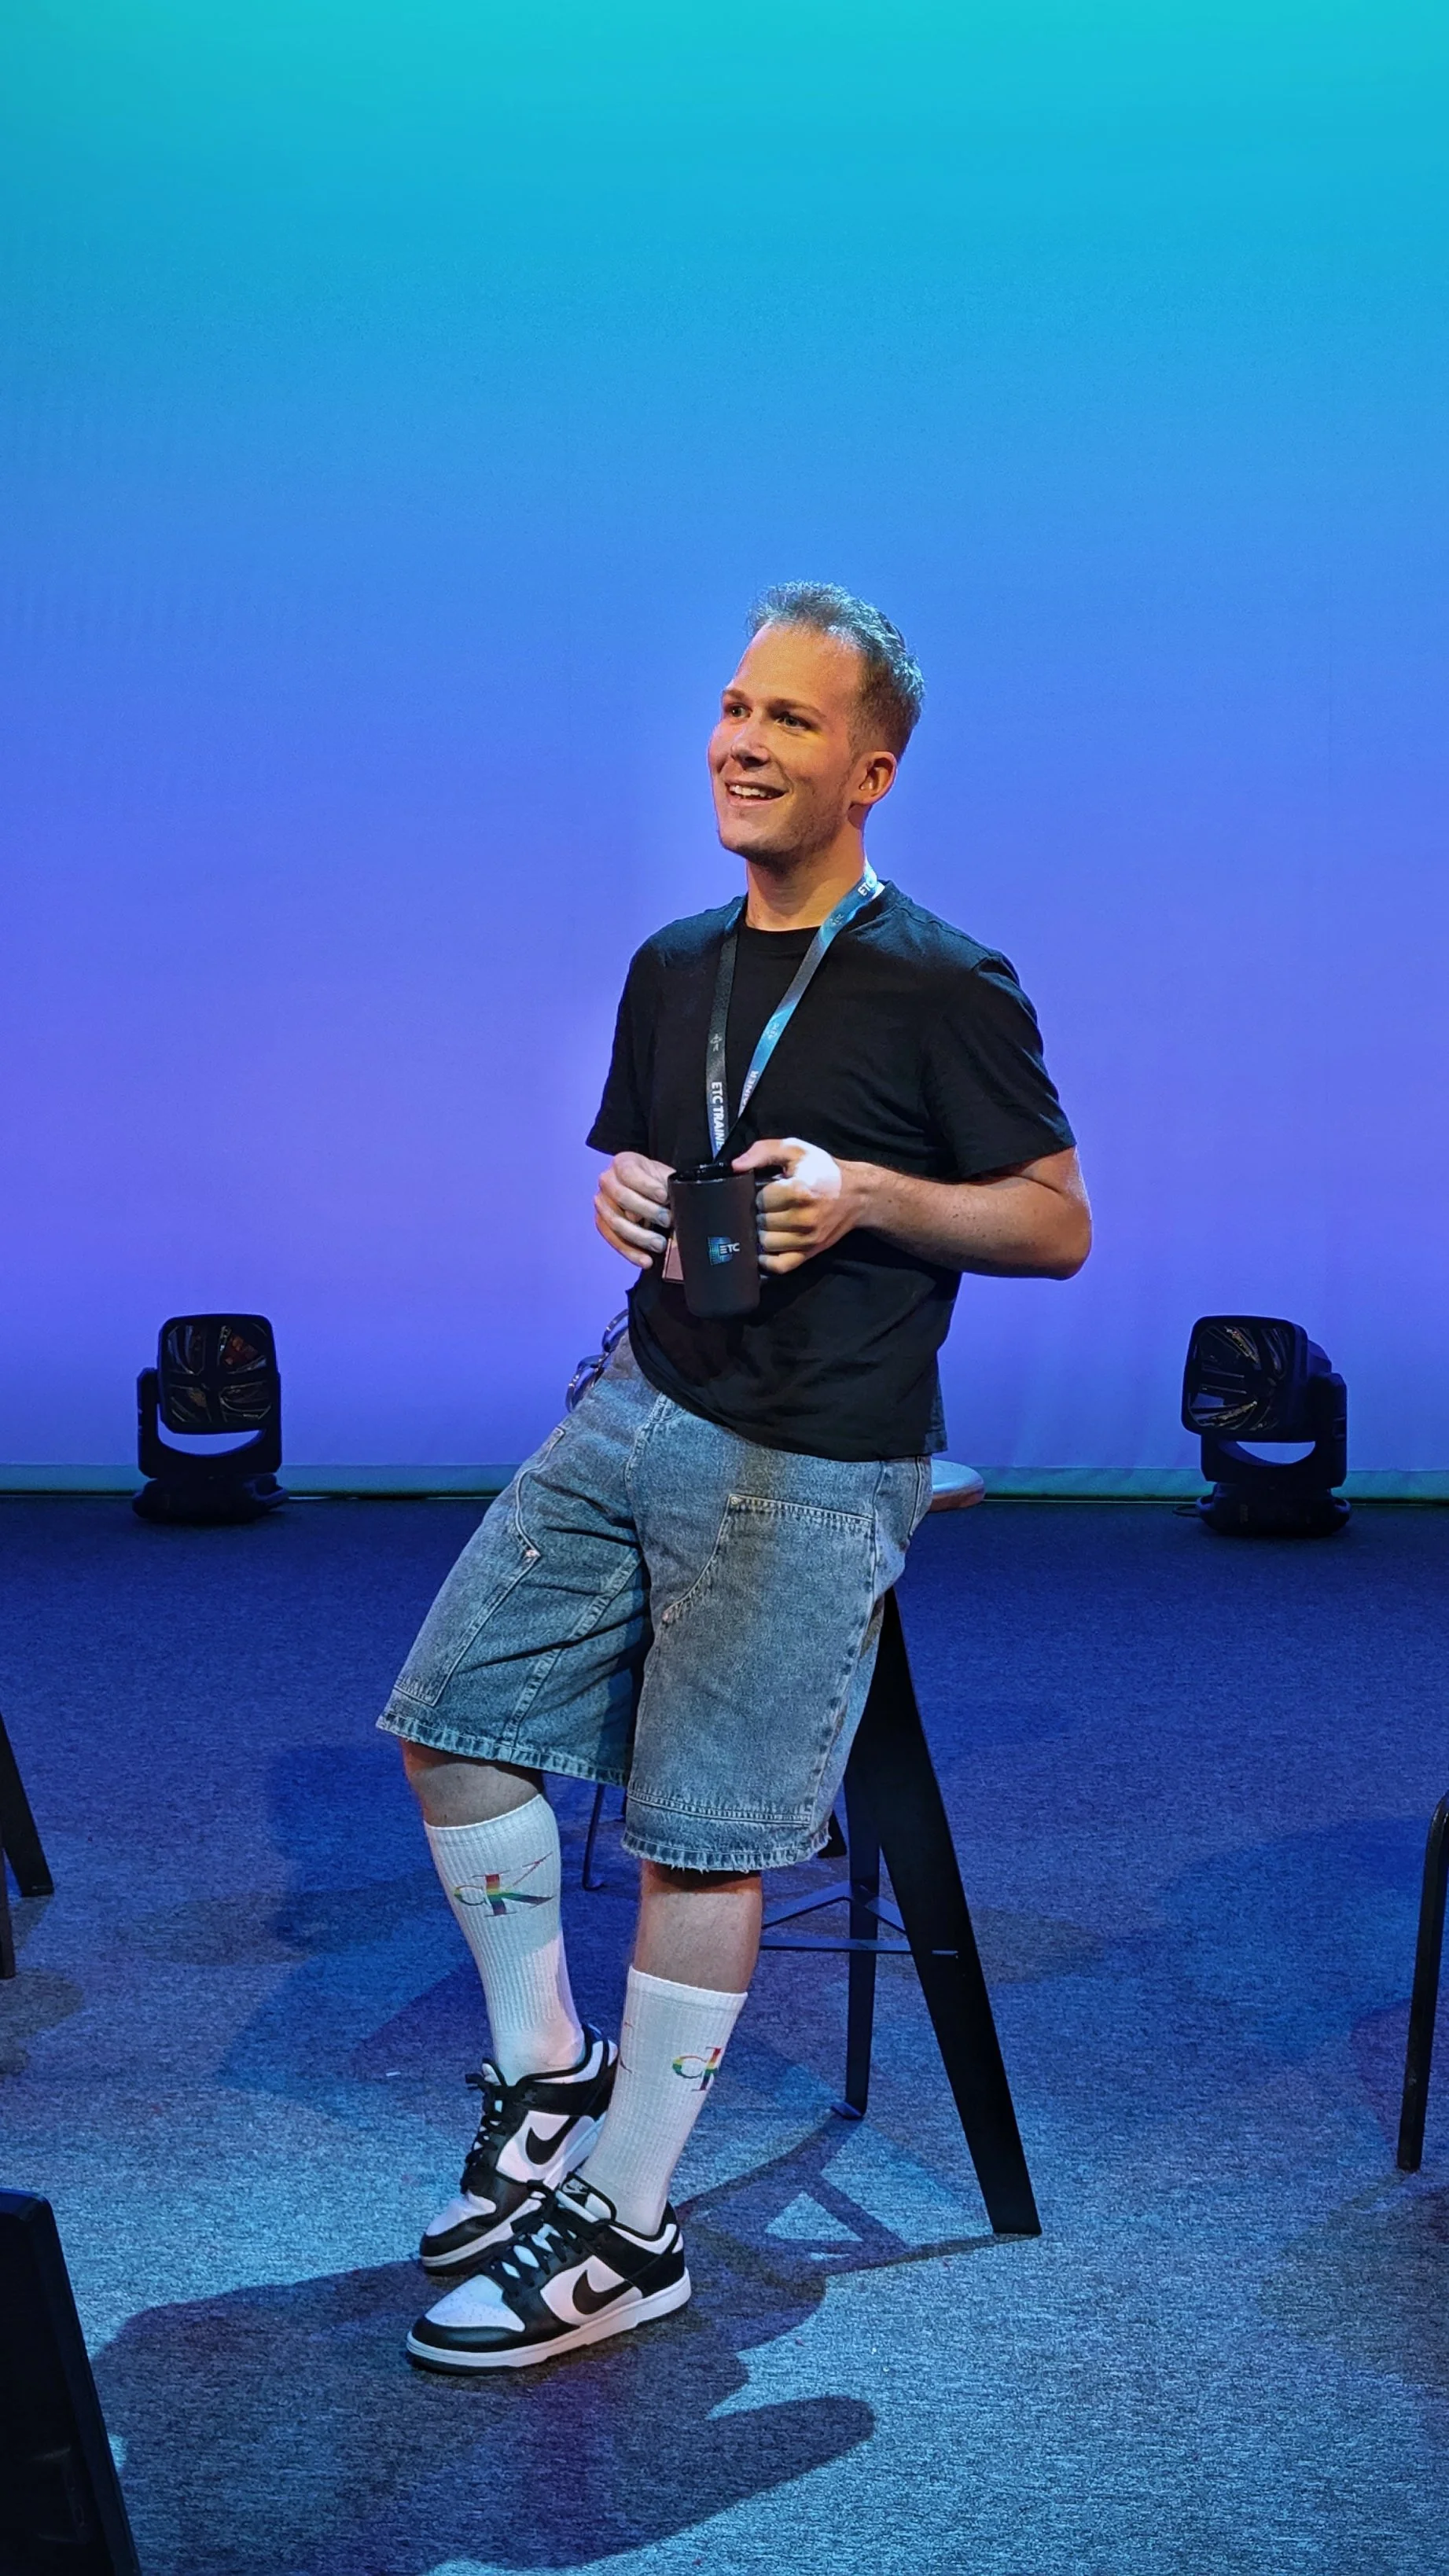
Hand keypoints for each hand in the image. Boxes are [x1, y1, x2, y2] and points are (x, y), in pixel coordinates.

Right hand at [595, 1151, 672, 1268]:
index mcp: (622, 1163)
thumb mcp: (664, 1177)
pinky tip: (645, 1260)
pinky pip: (613, 1240)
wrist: (646, 1190)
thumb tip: (677, 1204)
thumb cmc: (656, 1182)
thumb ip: (669, 1185)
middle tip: (667, 1220)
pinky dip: (630, 1252)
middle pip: (621, 1197)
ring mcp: (601, 1203)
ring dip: (640, 1236)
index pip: (630, 1173)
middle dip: (647, 1211)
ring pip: (616, 1222)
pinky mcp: (601, 1223)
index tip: (664, 1196)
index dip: (647, 1186)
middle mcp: (607, 1181)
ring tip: (660, 1244)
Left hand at [732, 1136, 869, 1273]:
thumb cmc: (824, 1170)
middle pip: (762, 1222)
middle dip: (760, 1213)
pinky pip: (780, 1266)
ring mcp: (808, 1239)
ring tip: (771, 1222)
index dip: (760, 1194)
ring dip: (763, 1233)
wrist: (857, 1194)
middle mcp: (805, 1218)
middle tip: (770, 1206)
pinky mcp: (810, 1253)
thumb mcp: (796, 1150)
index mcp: (800, 1191)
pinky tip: (765, 1248)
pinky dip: (767, 1260)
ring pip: (766, 1243)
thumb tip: (735, 1166)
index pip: (761, 1200)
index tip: (769, 1190)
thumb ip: (763, 1151)